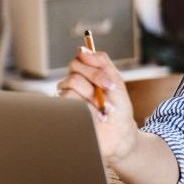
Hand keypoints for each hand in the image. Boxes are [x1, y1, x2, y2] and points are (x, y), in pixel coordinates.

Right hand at [56, 47, 137, 163]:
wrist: (120, 135)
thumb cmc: (119, 109)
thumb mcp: (116, 82)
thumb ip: (102, 63)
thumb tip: (82, 48)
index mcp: (85, 75)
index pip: (79, 60)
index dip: (94, 68)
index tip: (110, 81)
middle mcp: (72, 85)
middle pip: (74, 70)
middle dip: (96, 80)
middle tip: (110, 92)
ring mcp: (66, 99)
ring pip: (70, 86)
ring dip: (93, 98)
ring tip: (106, 110)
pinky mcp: (63, 113)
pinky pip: (67, 103)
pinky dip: (87, 109)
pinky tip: (98, 117)